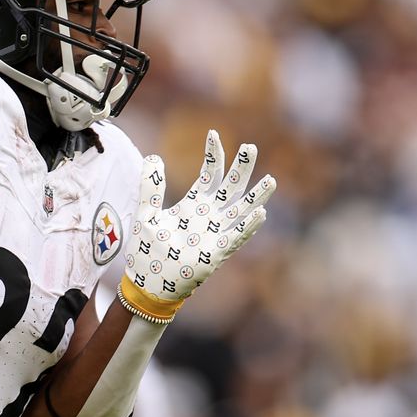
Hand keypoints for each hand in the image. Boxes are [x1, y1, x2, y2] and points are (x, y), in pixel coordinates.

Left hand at [120, 129, 275, 322]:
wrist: (147, 283)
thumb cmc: (148, 251)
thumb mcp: (146, 214)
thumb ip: (150, 188)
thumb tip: (154, 156)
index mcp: (194, 204)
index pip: (210, 174)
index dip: (214, 155)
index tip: (213, 134)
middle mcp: (209, 216)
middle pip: (230, 187)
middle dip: (241, 169)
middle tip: (250, 147)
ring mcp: (215, 233)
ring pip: (241, 210)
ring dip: (255, 197)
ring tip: (270, 180)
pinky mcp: (215, 252)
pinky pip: (235, 237)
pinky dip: (247, 226)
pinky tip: (259, 213)